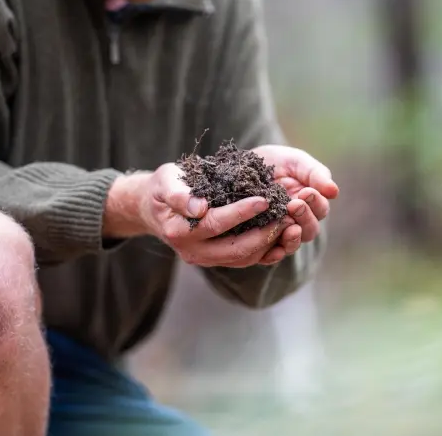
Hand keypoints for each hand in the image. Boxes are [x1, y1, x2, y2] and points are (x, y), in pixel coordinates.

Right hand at [137, 163, 295, 267]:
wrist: (154, 207)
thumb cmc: (163, 187)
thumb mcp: (166, 180)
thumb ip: (178, 193)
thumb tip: (199, 209)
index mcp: (178, 230)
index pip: (216, 224)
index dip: (242, 212)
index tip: (264, 198)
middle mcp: (192, 251)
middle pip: (235, 249)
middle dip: (263, 233)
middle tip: (285, 214)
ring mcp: (205, 259)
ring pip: (243, 259)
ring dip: (268, 243)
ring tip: (286, 222)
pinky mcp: (216, 260)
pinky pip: (244, 260)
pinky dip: (264, 249)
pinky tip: (278, 231)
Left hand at [249, 145, 338, 265]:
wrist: (241, 166)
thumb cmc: (274, 161)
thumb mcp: (295, 161)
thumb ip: (315, 174)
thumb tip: (334, 191)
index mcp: (309, 203)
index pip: (320, 210)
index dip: (316, 203)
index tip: (306, 192)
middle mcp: (297, 221)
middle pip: (310, 230)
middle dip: (304, 217)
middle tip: (294, 204)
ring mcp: (279, 232)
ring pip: (293, 244)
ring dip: (293, 238)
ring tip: (288, 226)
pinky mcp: (260, 240)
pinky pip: (269, 255)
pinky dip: (273, 255)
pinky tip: (273, 250)